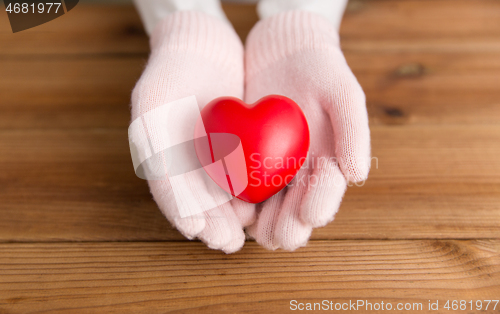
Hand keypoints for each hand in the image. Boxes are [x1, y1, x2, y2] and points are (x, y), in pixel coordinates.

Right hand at [130, 11, 254, 252]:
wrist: (202, 45)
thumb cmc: (172, 70)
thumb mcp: (153, 102)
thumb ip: (152, 142)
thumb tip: (161, 177)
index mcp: (159, 155)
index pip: (169, 191)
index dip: (182, 212)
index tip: (198, 230)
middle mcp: (183, 161)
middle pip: (196, 199)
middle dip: (212, 222)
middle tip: (227, 242)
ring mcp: (208, 156)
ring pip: (220, 192)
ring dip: (230, 213)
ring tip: (245, 228)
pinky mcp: (235, 147)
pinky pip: (241, 174)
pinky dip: (248, 191)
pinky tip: (259, 203)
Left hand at [244, 11, 370, 249]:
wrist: (284, 50)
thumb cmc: (320, 69)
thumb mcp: (342, 92)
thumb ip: (354, 131)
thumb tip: (358, 176)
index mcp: (328, 163)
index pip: (325, 195)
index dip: (319, 207)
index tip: (309, 214)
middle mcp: (300, 173)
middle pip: (295, 211)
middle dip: (288, 227)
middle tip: (278, 235)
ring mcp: (272, 169)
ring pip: (267, 208)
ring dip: (262, 223)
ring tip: (254, 228)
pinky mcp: (245, 158)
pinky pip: (242, 186)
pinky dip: (238, 199)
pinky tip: (231, 205)